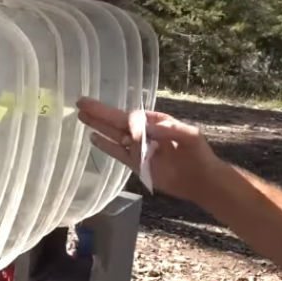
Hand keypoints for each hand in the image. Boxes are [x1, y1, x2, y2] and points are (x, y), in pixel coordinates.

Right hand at [76, 97, 222, 201]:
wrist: (201, 179)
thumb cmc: (198, 153)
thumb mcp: (189, 136)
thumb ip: (167, 130)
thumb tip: (142, 130)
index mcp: (155, 121)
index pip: (134, 118)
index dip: (129, 123)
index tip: (134, 134)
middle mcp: (143, 132)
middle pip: (117, 121)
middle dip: (99, 112)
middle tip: (81, 101)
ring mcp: (137, 149)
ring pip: (113, 135)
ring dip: (98, 125)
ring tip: (81, 115)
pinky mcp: (135, 165)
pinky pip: (117, 154)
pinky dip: (105, 146)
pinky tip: (92, 138)